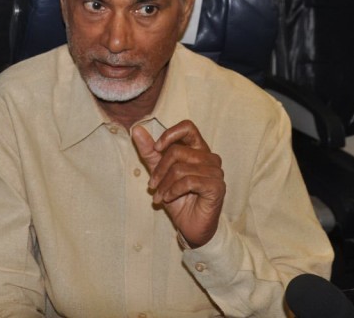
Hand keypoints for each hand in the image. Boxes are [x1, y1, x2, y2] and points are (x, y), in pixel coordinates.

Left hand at [131, 121, 225, 247]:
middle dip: (159, 169)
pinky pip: (188, 181)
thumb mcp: (160, 174)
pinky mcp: (216, 186)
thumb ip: (150, 152)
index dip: (170, 134)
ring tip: (159, 196)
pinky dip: (173, 190)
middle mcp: (210, 157)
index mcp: (198, 149)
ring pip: (180, 168)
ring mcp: (215, 172)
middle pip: (177, 151)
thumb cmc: (179, 199)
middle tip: (152, 185)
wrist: (191, 227)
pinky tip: (169, 198)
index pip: (188, 127)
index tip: (156, 148)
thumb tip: (136, 129)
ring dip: (164, 184)